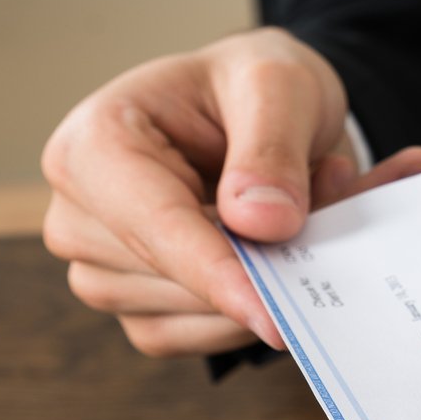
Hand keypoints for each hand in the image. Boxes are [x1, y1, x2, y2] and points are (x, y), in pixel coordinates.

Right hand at [41, 27, 420, 356]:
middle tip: (339, 196)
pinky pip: (207, 336)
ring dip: (273, 282)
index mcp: (92, 145)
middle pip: (175, 278)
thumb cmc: (253, 85)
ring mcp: (104, 268)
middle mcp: (81, 214)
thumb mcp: (278, 83)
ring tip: (325, 206)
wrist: (259, 109)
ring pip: (197, 316)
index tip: (273, 316)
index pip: (154, 226)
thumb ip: (272, 147)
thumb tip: (262, 225)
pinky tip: (300, 252)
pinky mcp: (142, 307)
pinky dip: (266, 305)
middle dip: (265, 263)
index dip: (216, 273)